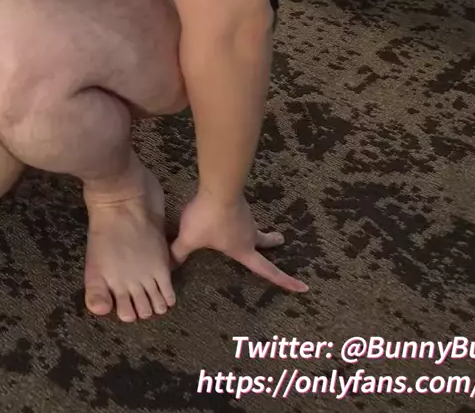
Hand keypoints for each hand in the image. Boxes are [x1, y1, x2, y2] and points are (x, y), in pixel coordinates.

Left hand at [170, 189, 308, 293]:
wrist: (218, 187)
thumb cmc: (208, 219)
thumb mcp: (190, 239)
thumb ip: (179, 253)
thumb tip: (170, 267)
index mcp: (244, 250)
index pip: (268, 271)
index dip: (285, 281)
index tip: (304, 287)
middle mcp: (250, 235)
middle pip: (264, 242)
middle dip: (272, 243)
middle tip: (280, 240)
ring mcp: (247, 217)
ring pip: (251, 226)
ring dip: (252, 228)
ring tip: (242, 227)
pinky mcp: (240, 203)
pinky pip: (239, 212)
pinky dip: (236, 215)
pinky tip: (225, 210)